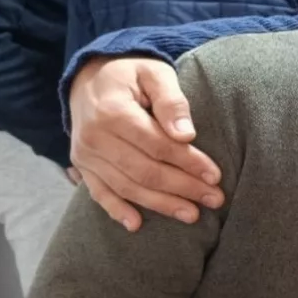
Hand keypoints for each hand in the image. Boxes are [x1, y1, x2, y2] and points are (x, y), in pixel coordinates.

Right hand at [68, 56, 223, 230]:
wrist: (89, 77)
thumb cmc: (131, 73)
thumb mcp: (155, 72)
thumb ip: (172, 100)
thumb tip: (186, 135)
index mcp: (113, 112)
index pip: (157, 145)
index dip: (188, 162)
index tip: (215, 175)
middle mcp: (94, 137)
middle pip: (144, 171)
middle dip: (182, 188)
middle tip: (214, 199)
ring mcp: (85, 154)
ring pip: (126, 186)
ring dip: (160, 204)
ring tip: (191, 214)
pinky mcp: (82, 165)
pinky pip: (98, 192)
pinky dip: (116, 210)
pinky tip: (136, 225)